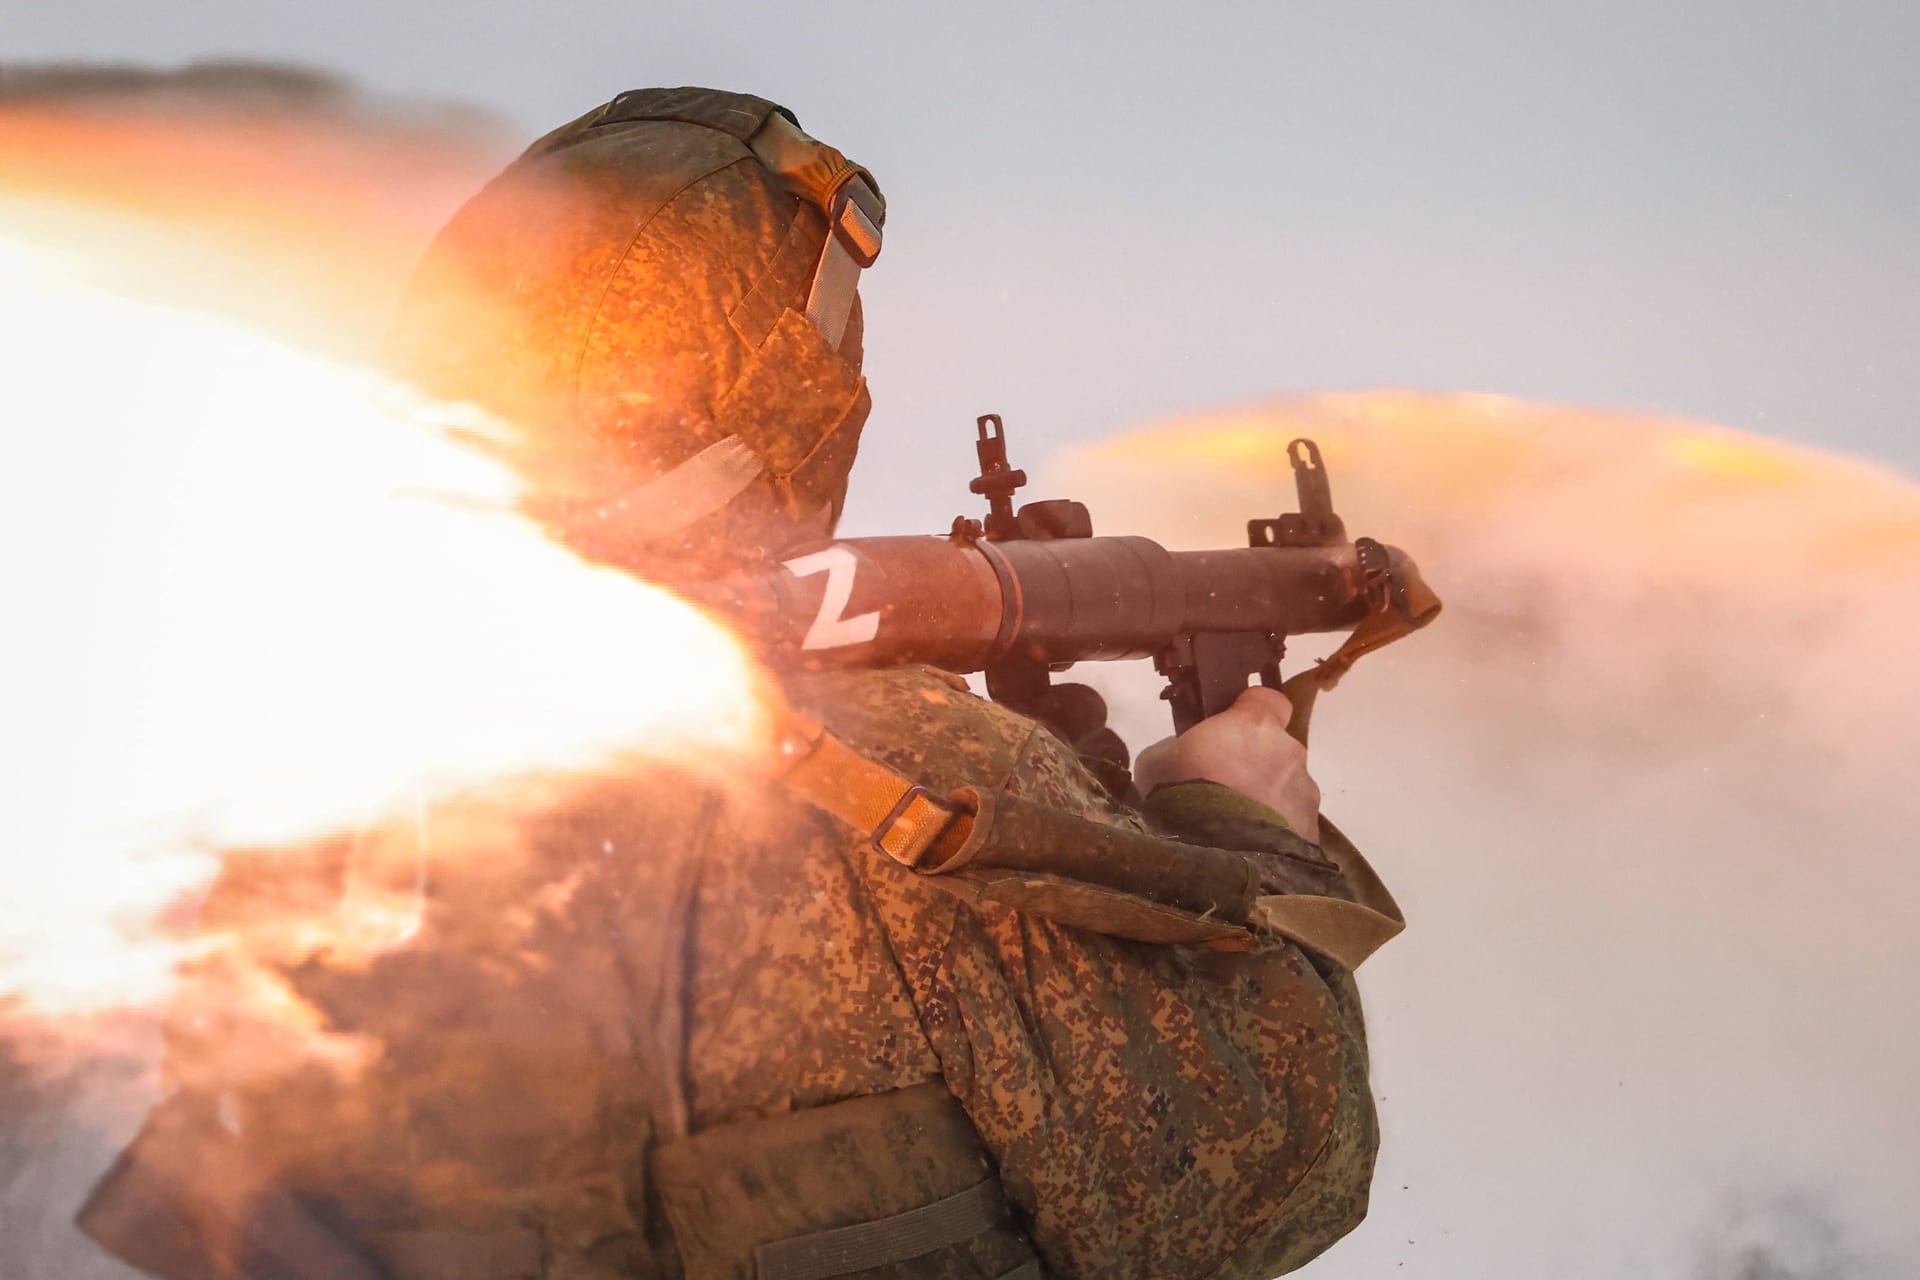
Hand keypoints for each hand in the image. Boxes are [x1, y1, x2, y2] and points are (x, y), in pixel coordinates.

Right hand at [1134, 686, 1320, 841]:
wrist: (1214, 863)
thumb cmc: (1180, 797)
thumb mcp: (1157, 762)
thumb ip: (1180, 747)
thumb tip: (1187, 752)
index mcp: (1254, 725)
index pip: (1268, 699)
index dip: (1250, 711)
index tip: (1230, 727)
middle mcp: (1289, 752)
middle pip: (1277, 748)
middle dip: (1256, 762)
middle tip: (1224, 786)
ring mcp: (1305, 794)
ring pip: (1287, 787)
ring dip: (1266, 798)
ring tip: (1236, 826)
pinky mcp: (1312, 832)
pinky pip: (1292, 822)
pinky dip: (1276, 830)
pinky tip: (1250, 847)